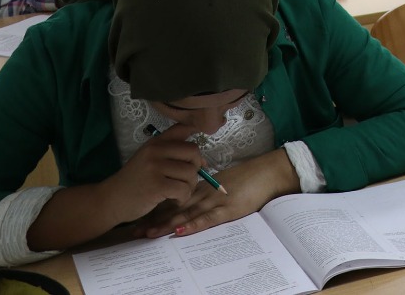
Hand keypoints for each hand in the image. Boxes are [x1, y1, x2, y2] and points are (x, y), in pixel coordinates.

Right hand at [101, 124, 204, 227]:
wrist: (110, 200)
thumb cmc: (134, 181)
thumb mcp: (148, 158)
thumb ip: (171, 152)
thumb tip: (202, 160)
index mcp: (155, 142)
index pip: (183, 128)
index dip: (196, 139)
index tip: (194, 156)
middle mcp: (155, 151)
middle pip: (193, 152)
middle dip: (196, 167)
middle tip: (186, 180)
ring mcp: (155, 168)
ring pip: (190, 173)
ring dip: (189, 186)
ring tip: (179, 192)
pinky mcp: (156, 186)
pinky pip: (183, 189)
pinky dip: (183, 197)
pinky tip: (175, 200)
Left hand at [141, 149, 299, 238]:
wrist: (270, 172)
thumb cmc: (251, 177)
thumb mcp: (226, 182)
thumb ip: (210, 189)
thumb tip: (194, 197)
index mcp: (204, 186)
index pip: (176, 198)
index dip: (158, 208)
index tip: (141, 217)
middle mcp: (205, 193)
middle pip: (175, 207)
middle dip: (154, 219)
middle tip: (135, 230)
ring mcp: (216, 201)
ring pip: (187, 213)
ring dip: (167, 224)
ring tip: (149, 233)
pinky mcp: (229, 209)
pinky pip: (208, 218)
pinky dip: (193, 225)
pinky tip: (179, 231)